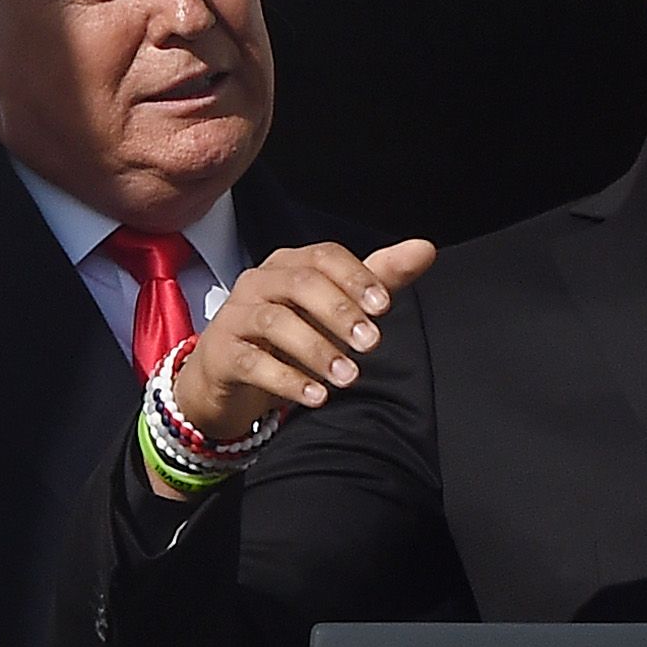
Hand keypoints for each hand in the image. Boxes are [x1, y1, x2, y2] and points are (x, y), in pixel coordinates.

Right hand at [154, 239, 441, 487]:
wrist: (227, 377)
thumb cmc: (288, 336)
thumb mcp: (333, 309)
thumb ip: (379, 279)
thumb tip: (425, 249)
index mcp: (289, 265)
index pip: (324, 256)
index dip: (355, 277)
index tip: (384, 307)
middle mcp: (259, 282)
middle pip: (300, 283)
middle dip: (339, 312)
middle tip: (372, 344)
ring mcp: (235, 316)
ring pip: (275, 321)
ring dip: (317, 349)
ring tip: (349, 377)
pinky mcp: (221, 354)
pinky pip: (252, 362)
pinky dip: (287, 380)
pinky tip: (317, 397)